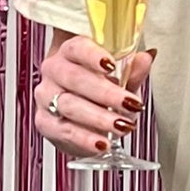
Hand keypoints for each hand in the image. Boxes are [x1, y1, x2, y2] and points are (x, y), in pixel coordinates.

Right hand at [33, 34, 156, 159]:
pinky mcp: (44, 121)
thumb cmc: (98, 84)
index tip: (112, 65)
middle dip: (105, 93)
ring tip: (122, 126)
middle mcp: (54, 70)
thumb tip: (146, 58)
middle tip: (129, 104)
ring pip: (69, 105)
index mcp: (69, 50)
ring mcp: (46, 96)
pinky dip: (85, 138)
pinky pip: (63, 130)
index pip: (77, 48)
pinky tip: (102, 143)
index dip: (93, 56)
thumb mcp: (120, 75)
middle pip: (75, 78)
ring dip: (98, 118)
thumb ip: (132, 69)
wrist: (79, 110)